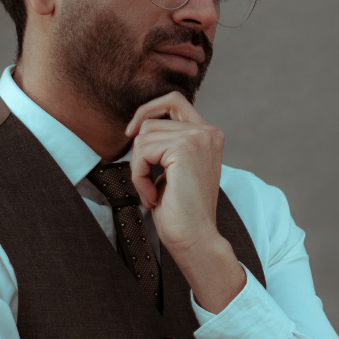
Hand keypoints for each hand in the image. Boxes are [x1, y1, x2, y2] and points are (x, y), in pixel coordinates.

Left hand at [125, 91, 222, 254]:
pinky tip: (152, 196)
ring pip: (143, 136)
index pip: (173, 100)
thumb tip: (137, 126)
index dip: (147, 110)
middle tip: (147, 184)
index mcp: (208, 134)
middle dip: (139, 154)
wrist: (194, 238)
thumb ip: (164, 143)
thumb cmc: (180, 211)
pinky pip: (142, 152)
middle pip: (151, 121)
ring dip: (138, 168)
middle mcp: (208, 131)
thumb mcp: (171, 169)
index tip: (131, 133)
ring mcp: (199, 137)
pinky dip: (138, 176)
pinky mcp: (185, 148)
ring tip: (151, 192)